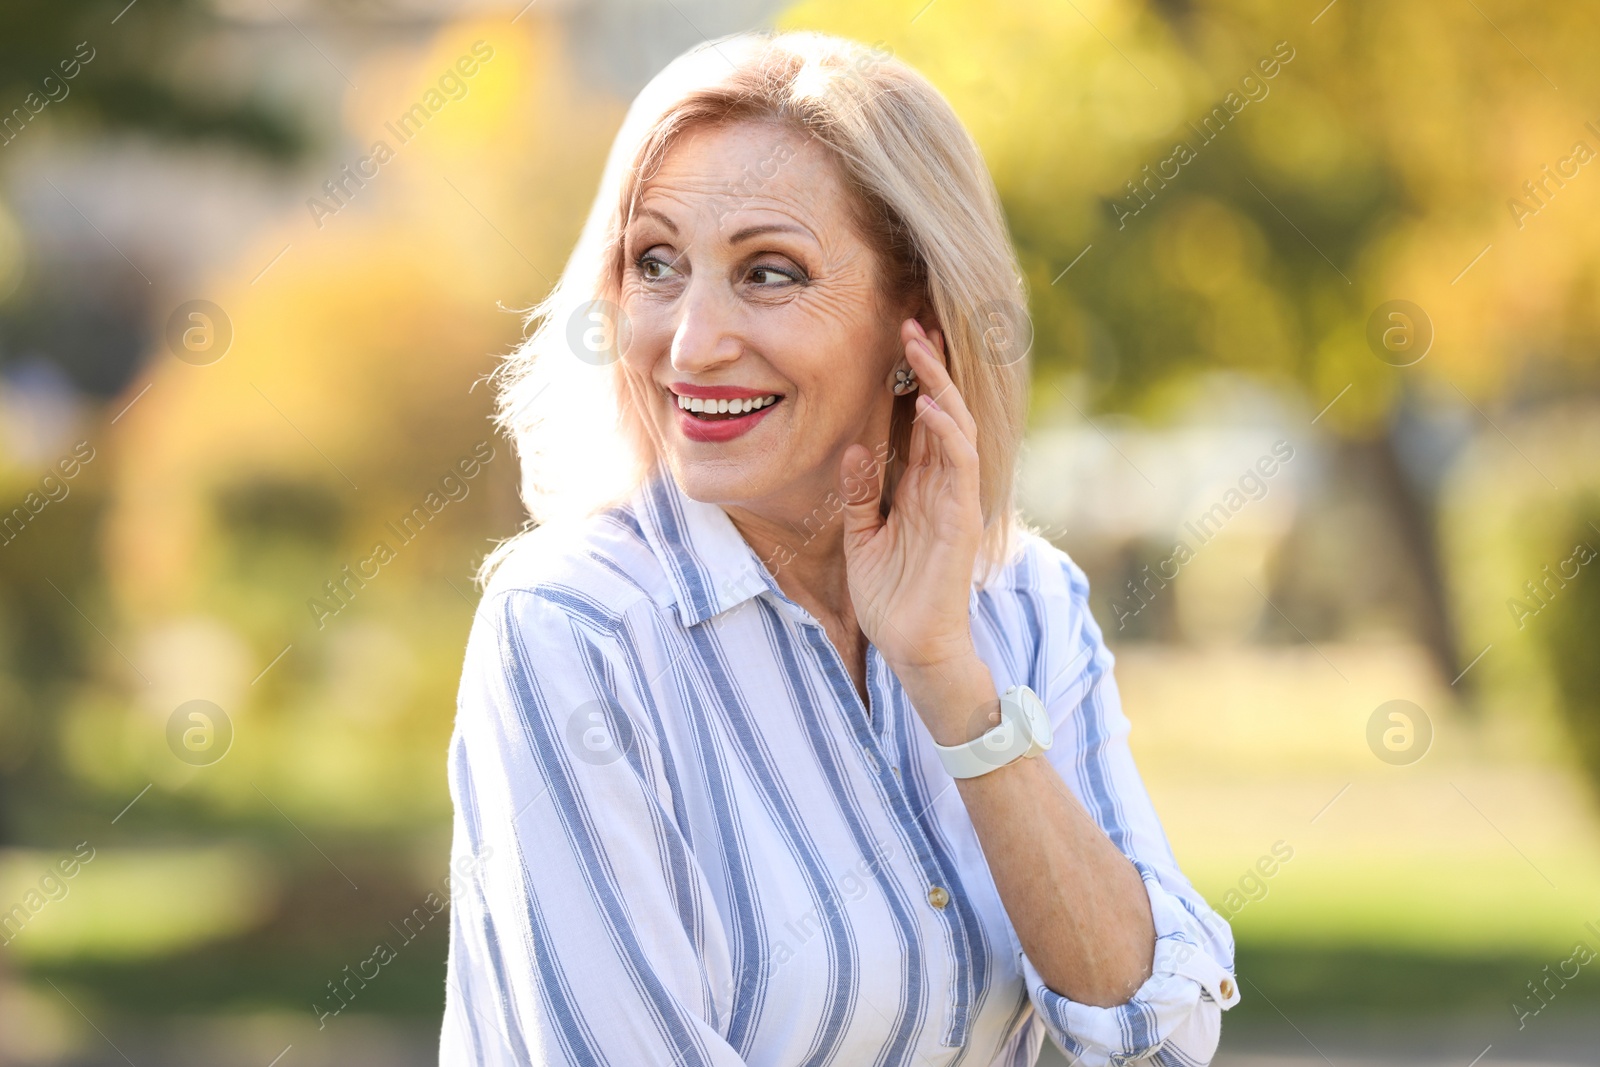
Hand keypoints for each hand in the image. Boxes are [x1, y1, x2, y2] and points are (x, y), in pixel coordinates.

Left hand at [840, 318, 984, 679]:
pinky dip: (946, 430)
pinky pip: (958, 462)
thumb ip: (863, 493)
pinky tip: (927, 403)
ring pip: (953, 425)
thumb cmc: (891, 597)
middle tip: (912, 321)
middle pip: (941, 410)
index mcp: (920, 486)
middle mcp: (942, 484)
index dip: (914, 379)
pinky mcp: (960, 516)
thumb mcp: (864, 536)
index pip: (921, 420)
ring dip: (938, 382)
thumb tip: (855, 448)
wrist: (913, 646)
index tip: (900, 338)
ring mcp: (955, 497)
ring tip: (918, 344)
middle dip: (929, 365)